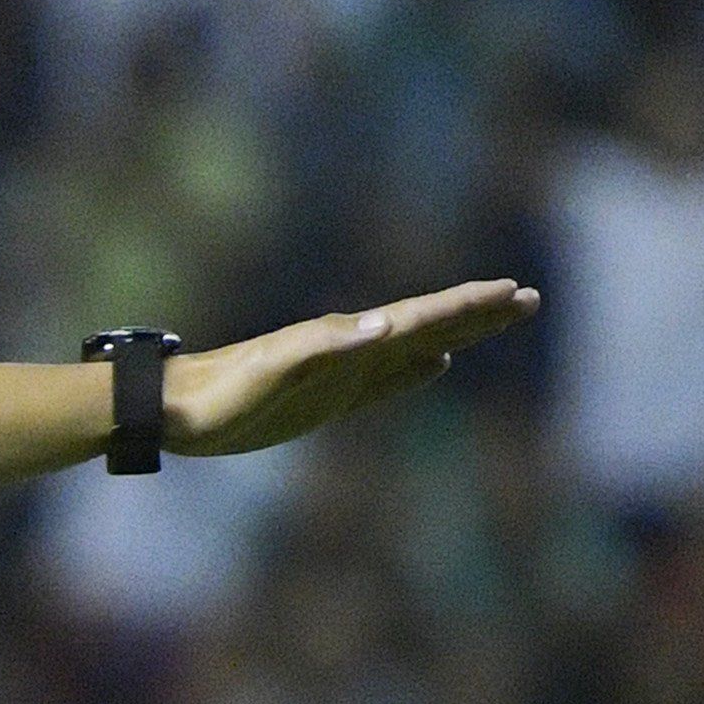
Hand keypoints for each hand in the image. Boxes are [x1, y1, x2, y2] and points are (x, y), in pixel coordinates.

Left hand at [162, 278, 539, 456]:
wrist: (174, 411)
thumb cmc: (219, 395)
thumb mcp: (272, 373)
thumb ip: (325, 350)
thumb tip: (386, 327)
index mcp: (343, 340)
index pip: (417, 317)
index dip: (465, 308)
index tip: (512, 292)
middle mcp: (348, 349)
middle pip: (427, 325)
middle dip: (477, 314)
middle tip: (530, 299)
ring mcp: (340, 373)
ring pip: (413, 347)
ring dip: (458, 334)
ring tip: (498, 320)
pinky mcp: (325, 398)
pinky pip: (384, 379)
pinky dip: (414, 369)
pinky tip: (434, 364)